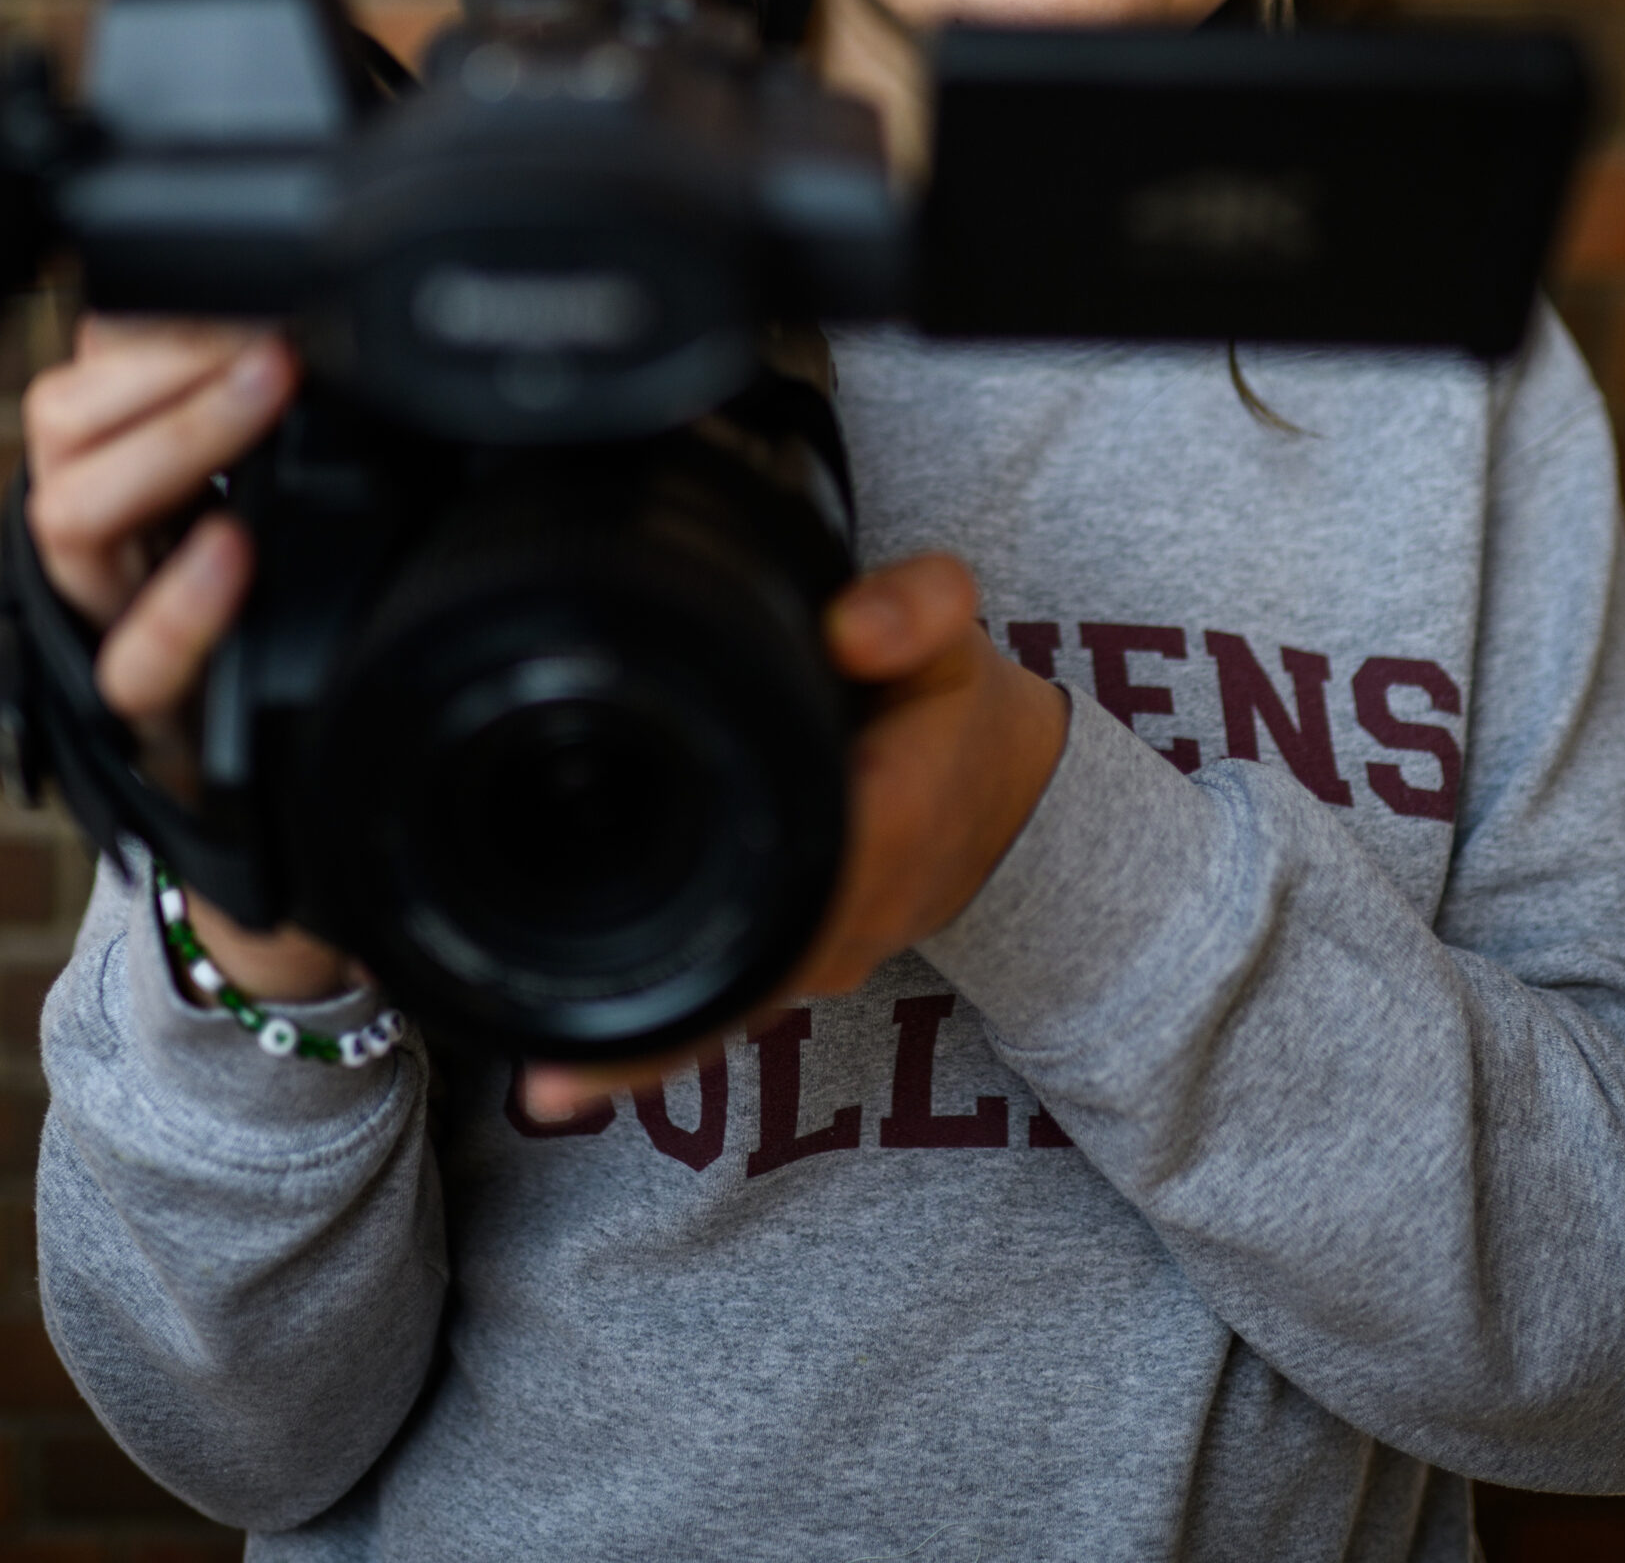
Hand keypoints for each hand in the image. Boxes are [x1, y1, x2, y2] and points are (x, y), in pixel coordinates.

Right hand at [23, 316, 356, 1003]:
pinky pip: (130, 658)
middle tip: (271, 336)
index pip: (95, 367)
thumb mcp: (283, 500)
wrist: (275, 787)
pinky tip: (237, 548)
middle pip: (62, 423)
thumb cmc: (281, 615)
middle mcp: (93, 536)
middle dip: (166, 362)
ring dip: (175, 440)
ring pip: (68, 513)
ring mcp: (104, 623)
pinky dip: (181, 598)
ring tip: (268, 393)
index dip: (158, 317)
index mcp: (121, 468)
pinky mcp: (139, 710)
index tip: (256, 283)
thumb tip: (341, 328)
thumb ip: (279, 422)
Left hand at [520, 552, 1066, 1121]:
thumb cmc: (956, 706)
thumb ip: (913, 607)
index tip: (619, 940)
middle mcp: (858, 910)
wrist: (1015, 794)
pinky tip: (569, 1087)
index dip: (721, 912)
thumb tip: (847, 631)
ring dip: (645, 1049)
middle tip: (538, 1056)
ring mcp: (834, 953)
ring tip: (541, 1080)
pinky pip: (735, 1014)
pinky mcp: (811, 967)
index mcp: (890, 820)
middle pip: (748, 974)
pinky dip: (660, 1051)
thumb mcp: (950, 634)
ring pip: (734, 1011)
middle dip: (651, 1015)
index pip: (801, 880)